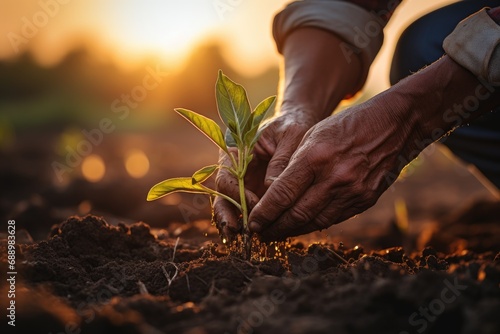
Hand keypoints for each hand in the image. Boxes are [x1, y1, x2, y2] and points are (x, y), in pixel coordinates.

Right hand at [213, 112, 317, 240]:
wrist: (299, 124)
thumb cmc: (293, 126)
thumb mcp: (291, 136)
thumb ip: (281, 160)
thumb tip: (273, 189)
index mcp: (236, 151)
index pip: (228, 177)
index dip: (238, 194)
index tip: (256, 205)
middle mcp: (235, 169)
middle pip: (223, 195)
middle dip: (226, 215)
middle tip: (234, 232)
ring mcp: (244, 183)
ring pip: (233, 206)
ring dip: (236, 224)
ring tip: (245, 240)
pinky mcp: (256, 193)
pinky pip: (250, 210)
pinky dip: (255, 223)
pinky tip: (264, 235)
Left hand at [248, 96, 413, 240]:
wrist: (394, 125)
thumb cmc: (346, 126)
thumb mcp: (313, 134)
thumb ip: (294, 165)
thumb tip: (273, 193)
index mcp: (316, 156)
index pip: (282, 193)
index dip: (264, 213)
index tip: (253, 223)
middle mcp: (335, 178)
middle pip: (297, 214)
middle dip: (275, 227)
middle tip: (260, 234)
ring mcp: (353, 192)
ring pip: (315, 221)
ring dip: (293, 231)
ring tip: (277, 233)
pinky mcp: (365, 200)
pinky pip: (334, 219)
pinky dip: (314, 224)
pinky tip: (302, 226)